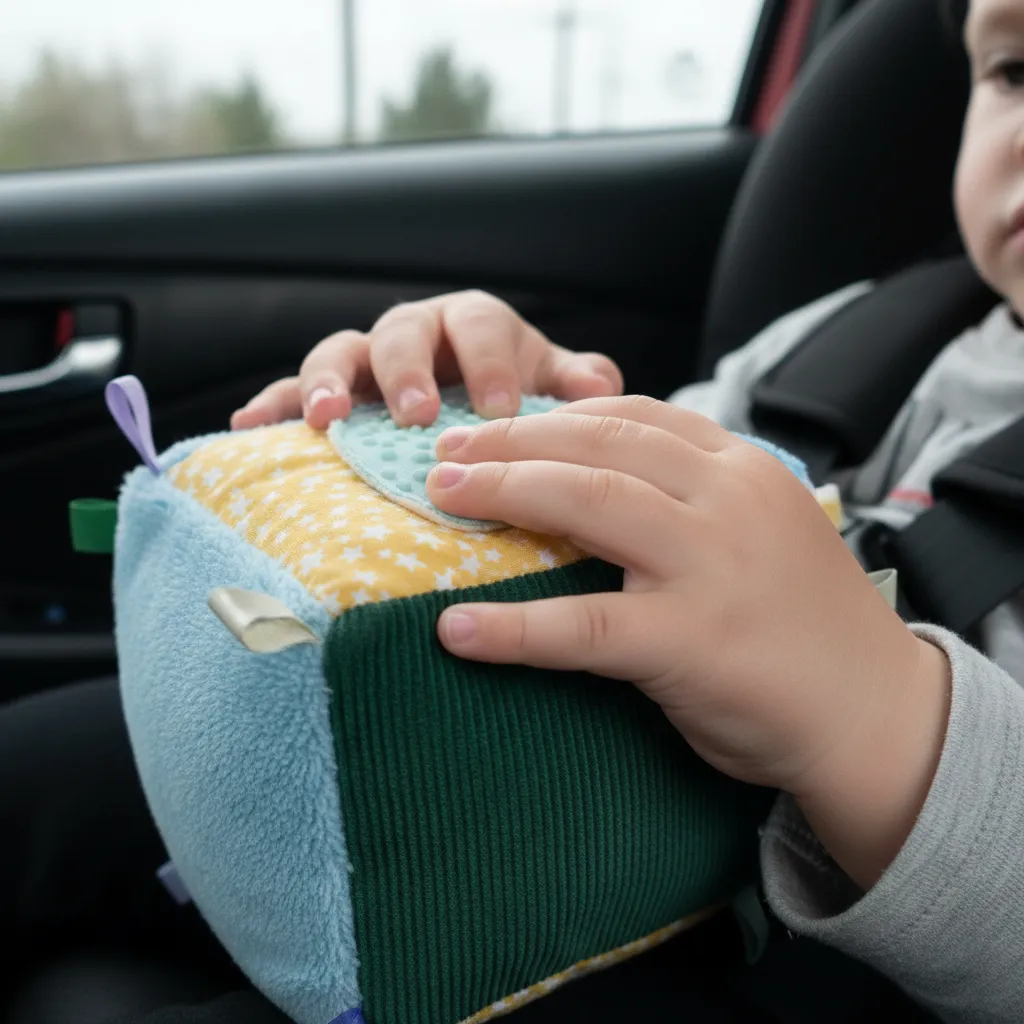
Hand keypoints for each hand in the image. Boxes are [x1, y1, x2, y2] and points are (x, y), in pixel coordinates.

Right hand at [230, 290, 621, 430]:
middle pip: (403, 332)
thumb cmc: (515, 395)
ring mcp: (369, 360)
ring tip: (325, 416)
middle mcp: (418, 333)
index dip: (489, 363)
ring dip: (329, 381)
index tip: (500, 409)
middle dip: (408, 370)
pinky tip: (248, 426)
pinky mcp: (334, 389)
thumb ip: (576, 383)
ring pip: (341, 352)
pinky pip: (292, 389)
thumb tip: (599, 385)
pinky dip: (273, 404)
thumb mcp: (551, 386)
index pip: (479, 326)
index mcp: (474, 325)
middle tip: (418, 414)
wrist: (475, 404)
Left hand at [426, 396, 950, 888]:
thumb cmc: (804, 620)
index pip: (635, 415)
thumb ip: (693, 497)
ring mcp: (711, 565)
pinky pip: (583, 626)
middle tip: (448, 452)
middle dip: (511, 443)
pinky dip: (513, 627)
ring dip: (503, 493)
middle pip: (598, 446)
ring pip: (589, 504)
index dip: (555, 416)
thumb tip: (596, 483)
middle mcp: (727, 498)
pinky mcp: (692, 640)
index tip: (499, 427)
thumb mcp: (759, 528)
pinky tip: (457, 629)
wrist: (877, 710)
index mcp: (741, 467)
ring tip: (440, 496)